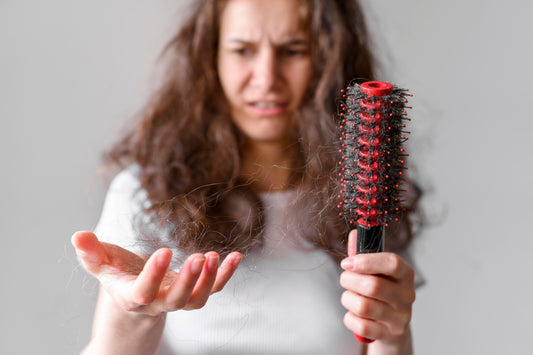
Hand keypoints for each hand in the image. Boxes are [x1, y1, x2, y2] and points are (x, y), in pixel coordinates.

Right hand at [71, 231, 241, 316]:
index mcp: (132, 296)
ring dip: (210, 280)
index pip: (143, 292)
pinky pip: (214, 289)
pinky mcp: (194, 293)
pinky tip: (236, 256)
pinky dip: (226, 275)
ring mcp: (178, 300)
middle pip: (176, 300)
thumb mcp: (102, 265)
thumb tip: (77, 236)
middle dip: (188, 281)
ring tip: (215, 256)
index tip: (164, 250)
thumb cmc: (118, 276)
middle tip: (199, 258)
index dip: (153, 275)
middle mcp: (158, 302)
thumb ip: (91, 253)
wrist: (135, 297)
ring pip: (197, 299)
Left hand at [339, 230, 414, 344]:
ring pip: (363, 306)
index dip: (366, 261)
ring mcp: (399, 317)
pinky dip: (350, 319)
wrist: (391, 326)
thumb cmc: (381, 291)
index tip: (347, 262)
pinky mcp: (389, 334)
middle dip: (349, 280)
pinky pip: (360, 326)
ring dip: (348, 299)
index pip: (392, 263)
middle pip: (373, 286)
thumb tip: (355, 233)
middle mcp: (407, 296)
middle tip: (345, 279)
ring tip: (350, 297)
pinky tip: (354, 314)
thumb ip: (363, 252)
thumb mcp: (376, 271)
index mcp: (405, 274)